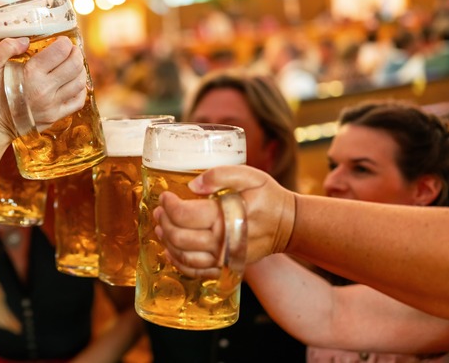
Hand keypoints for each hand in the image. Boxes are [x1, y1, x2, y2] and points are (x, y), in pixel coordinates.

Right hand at [0, 37, 86, 138]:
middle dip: (75, 53)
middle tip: (70, 50)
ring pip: (79, 82)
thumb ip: (6, 48)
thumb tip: (27, 41)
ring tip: (72, 64)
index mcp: (31, 74)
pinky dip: (80, 89)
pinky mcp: (55, 116)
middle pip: (75, 65)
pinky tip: (73, 83)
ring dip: (79, 69)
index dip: (64, 42)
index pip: (61, 51)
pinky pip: (78, 101)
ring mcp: (52, 105)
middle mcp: (45, 89)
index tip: (60, 41)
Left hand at [154, 165, 294, 276]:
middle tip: (159, 210)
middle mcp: (223, 242)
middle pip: (179, 237)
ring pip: (183, 257)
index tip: (164, 196)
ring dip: (166, 242)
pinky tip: (170, 250)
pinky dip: (178, 262)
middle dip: (163, 222)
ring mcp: (224, 258)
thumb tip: (193, 185)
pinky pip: (195, 272)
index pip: (184, 215)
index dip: (168, 205)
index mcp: (226, 216)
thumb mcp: (249, 176)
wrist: (289, 224)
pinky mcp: (226, 268)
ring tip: (161, 227)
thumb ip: (220, 175)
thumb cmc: (267, 197)